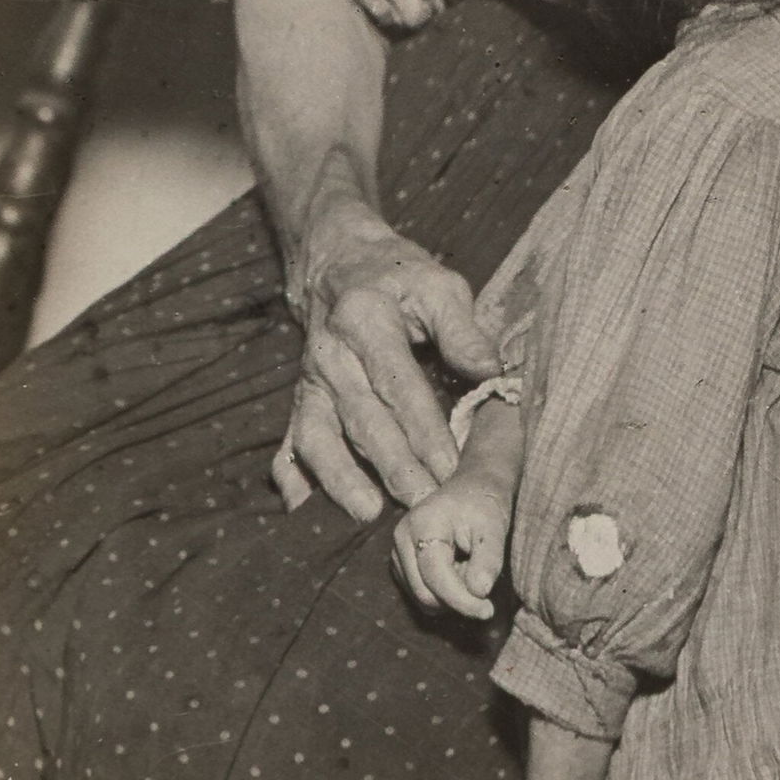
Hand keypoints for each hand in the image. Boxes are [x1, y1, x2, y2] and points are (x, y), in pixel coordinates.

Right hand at [272, 191, 499, 521]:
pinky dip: (293, 478)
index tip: (451, 467)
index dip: (426, 429)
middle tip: (426, 506)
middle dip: (395, 467)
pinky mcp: (299, 402)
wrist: (339, 264)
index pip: (399, 383)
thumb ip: (463, 330)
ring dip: (342, 480)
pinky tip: (304, 509)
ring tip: (370, 515)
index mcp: (365, 319)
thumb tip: (491, 373)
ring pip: (319, 437)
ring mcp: (308, 382)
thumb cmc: (401, 279)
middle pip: (362, 418)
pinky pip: (289, 444)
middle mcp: (329, 354)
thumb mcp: (438, 285)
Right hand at [393, 469, 510, 619]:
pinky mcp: (402, 565)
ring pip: (423, 599)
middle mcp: (401, 539)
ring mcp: (398, 553)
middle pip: (425, 594)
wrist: (473, 487)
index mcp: (421, 524)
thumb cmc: (485, 504)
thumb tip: (480, 593)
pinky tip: (458, 569)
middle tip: (482, 579)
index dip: (463, 600)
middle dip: (458, 598)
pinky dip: (444, 592)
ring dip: (451, 595)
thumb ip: (488, 560)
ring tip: (469, 566)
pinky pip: (423, 595)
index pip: (435, 577)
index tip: (488, 611)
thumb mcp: (494, 527)